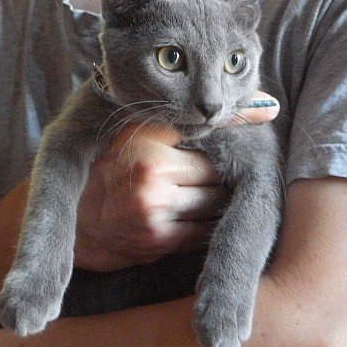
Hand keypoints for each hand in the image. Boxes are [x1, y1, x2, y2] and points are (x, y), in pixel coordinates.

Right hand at [75, 91, 278, 271]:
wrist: (80, 220)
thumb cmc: (112, 172)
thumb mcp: (137, 136)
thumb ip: (181, 122)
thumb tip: (253, 106)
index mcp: (146, 143)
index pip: (208, 131)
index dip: (236, 128)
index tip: (266, 112)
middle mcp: (151, 174)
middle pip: (217, 171)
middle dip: (226, 171)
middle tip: (232, 167)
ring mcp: (156, 210)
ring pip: (216, 201)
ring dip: (221, 198)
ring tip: (215, 191)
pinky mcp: (160, 239)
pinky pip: (205, 229)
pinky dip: (211, 222)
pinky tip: (204, 214)